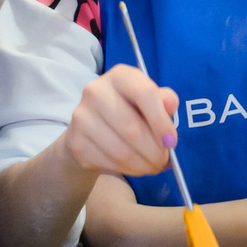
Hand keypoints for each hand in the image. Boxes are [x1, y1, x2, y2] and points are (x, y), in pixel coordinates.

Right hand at [65, 64, 179, 177]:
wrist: (90, 131)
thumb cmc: (128, 112)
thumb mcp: (149, 102)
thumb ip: (164, 101)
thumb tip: (170, 103)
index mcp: (120, 76)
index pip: (145, 93)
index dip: (161, 121)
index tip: (171, 142)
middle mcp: (96, 91)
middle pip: (132, 128)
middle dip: (154, 152)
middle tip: (163, 162)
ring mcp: (81, 116)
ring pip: (121, 151)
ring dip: (142, 165)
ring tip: (152, 167)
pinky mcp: (76, 141)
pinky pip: (108, 162)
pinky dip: (127, 170)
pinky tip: (134, 166)